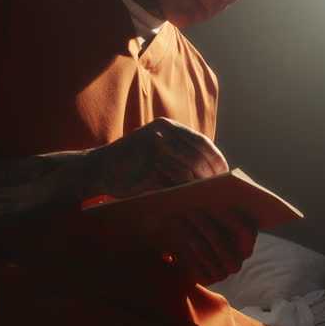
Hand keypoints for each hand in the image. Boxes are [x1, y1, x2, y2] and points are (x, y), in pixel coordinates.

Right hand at [94, 117, 228, 197]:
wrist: (99, 168)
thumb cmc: (133, 162)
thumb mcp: (155, 146)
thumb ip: (178, 150)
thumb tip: (211, 170)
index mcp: (167, 126)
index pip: (201, 141)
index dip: (216, 158)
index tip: (225, 172)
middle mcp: (161, 134)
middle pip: (197, 157)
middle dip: (210, 175)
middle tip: (218, 189)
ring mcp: (153, 150)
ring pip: (187, 171)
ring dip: (198, 185)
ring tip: (205, 195)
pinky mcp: (146, 168)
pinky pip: (172, 183)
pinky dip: (182, 191)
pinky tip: (187, 198)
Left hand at [162, 208, 257, 285]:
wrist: (191, 243)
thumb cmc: (206, 219)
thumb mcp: (212, 208)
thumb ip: (216, 201)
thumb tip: (206, 190)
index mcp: (246, 242)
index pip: (248, 233)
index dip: (238, 221)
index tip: (225, 206)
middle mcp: (238, 261)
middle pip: (223, 244)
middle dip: (206, 226)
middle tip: (191, 210)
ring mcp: (223, 273)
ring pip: (206, 254)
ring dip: (191, 235)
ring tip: (178, 221)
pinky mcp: (206, 279)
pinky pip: (195, 267)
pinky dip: (185, 251)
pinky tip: (174, 239)